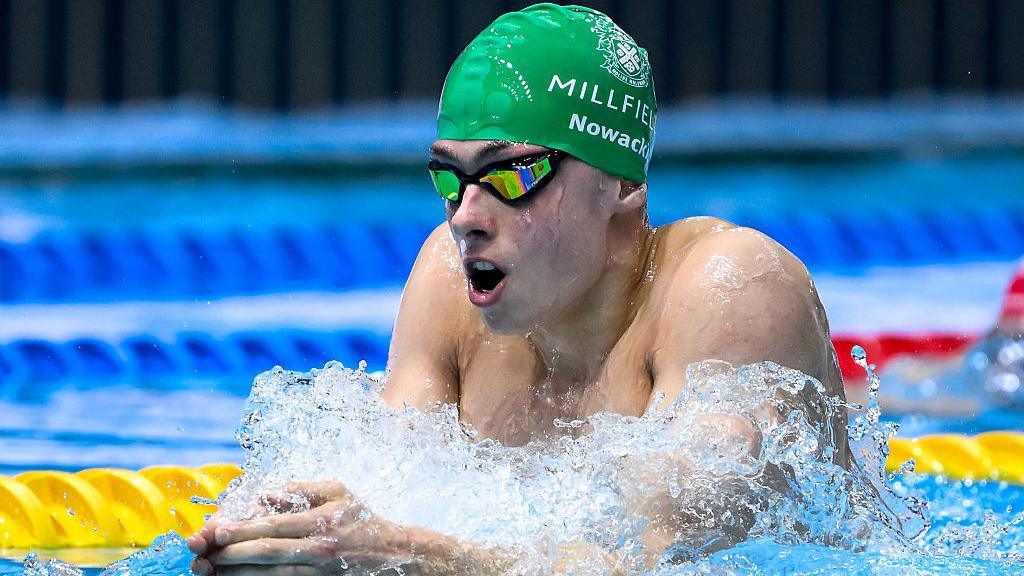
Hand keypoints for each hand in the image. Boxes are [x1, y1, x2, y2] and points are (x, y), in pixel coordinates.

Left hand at [187, 481, 429, 574]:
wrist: (395, 554)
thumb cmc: (362, 518)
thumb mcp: (338, 492)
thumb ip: (300, 489)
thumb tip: (263, 494)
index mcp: (321, 522)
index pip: (274, 526)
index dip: (242, 528)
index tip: (217, 529)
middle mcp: (319, 549)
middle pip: (268, 553)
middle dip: (233, 553)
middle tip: (205, 553)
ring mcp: (319, 572)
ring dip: (240, 573)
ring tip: (213, 570)